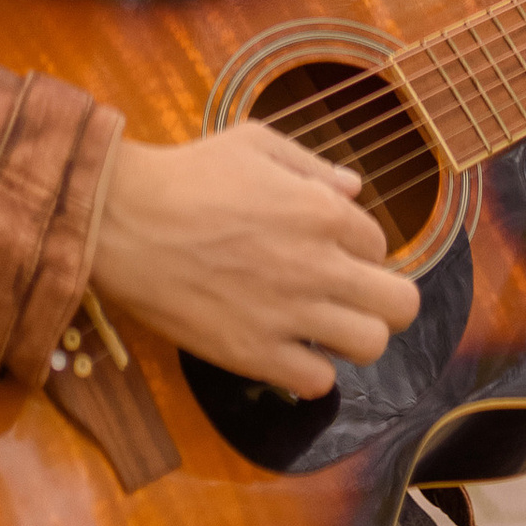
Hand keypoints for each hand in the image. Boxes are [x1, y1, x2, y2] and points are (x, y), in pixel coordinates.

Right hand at [90, 119, 420, 396]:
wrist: (125, 221)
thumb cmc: (189, 174)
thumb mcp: (255, 142)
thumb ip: (313, 165)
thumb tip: (354, 190)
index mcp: (322, 211)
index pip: (380, 244)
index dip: (358, 249)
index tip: (330, 251)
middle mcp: (319, 265)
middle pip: (400, 305)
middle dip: (384, 300)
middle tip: (352, 297)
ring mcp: (289, 314)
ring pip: (370, 347)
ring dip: (353, 337)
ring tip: (323, 326)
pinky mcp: (255, 354)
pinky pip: (317, 382)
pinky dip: (311, 370)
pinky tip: (288, 349)